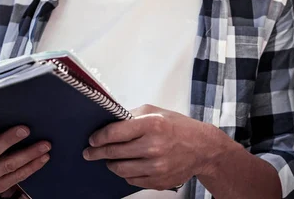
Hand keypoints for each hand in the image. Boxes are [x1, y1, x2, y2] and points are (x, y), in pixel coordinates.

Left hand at [83, 104, 220, 190]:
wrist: (203, 147)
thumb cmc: (179, 127)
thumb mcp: (156, 112)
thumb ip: (132, 115)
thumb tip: (109, 121)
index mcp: (152, 124)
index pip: (115, 132)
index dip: (99, 137)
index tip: (92, 139)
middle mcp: (154, 146)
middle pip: (114, 153)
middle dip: (98, 152)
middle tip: (90, 152)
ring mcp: (157, 166)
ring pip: (120, 169)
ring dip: (111, 164)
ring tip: (110, 159)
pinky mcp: (159, 181)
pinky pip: (132, 180)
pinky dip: (127, 174)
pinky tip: (129, 166)